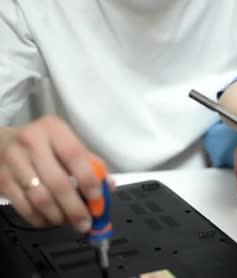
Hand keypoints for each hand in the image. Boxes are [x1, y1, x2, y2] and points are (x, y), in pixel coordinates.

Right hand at [0, 116, 108, 231]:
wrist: (1, 141)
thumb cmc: (44, 143)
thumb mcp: (66, 142)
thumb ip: (90, 163)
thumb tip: (109, 186)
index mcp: (54, 129)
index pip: (75, 155)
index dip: (88, 179)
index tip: (97, 199)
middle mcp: (31, 142)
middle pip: (57, 182)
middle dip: (75, 208)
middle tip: (85, 223)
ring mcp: (13, 161)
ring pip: (40, 198)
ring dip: (58, 216)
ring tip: (69, 223)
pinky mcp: (1, 179)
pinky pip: (23, 206)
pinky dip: (40, 219)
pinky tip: (50, 220)